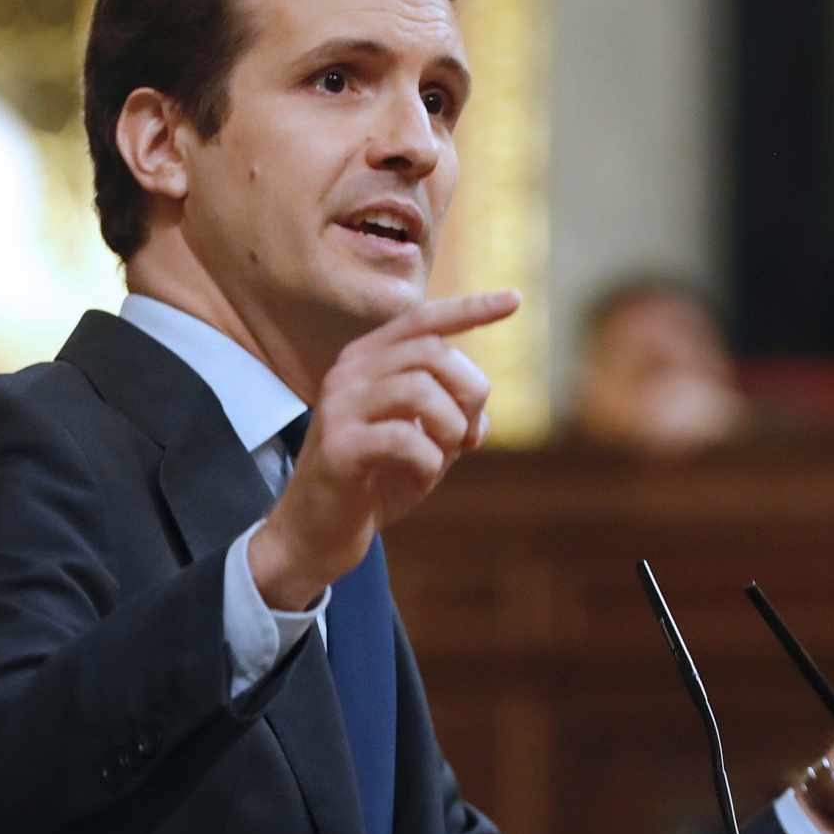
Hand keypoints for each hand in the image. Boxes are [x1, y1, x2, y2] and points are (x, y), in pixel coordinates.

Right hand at [250, 290, 519, 608]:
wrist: (319, 534)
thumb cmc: (375, 482)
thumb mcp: (425, 443)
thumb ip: (454, 419)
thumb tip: (480, 417)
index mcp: (369, 359)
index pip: (424, 319)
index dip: (472, 308)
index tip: (515, 299)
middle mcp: (349, 371)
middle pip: (433, 352)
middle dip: (470, 392)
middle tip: (469, 436)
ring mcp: (338, 406)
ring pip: (420, 389)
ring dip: (451, 428)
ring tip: (443, 457)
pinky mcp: (337, 446)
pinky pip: (405, 438)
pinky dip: (429, 462)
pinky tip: (420, 478)